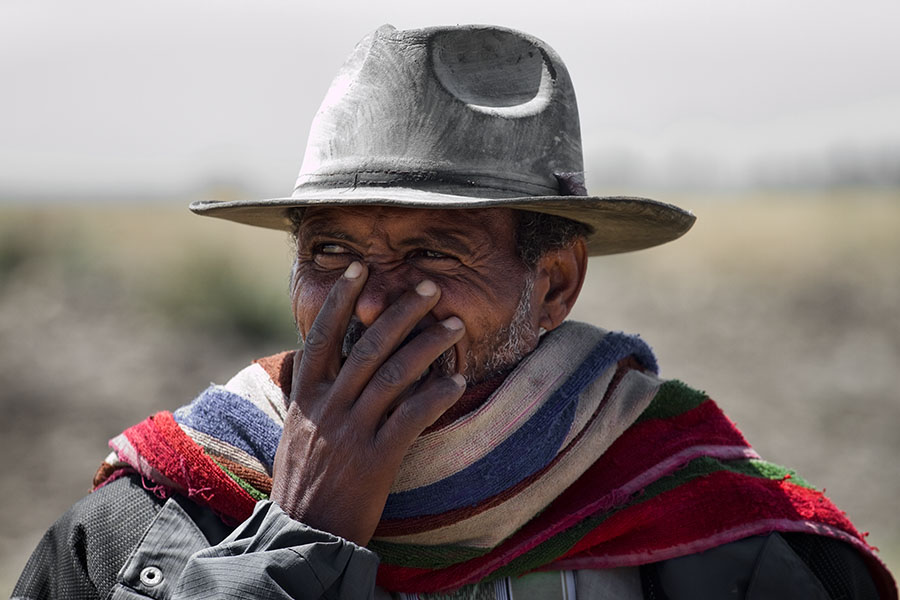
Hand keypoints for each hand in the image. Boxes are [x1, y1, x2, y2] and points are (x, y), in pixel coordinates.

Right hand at [270, 261, 466, 545]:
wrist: (304, 532)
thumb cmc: (303, 478)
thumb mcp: (297, 428)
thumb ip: (312, 391)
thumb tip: (316, 356)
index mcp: (307, 396)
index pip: (322, 336)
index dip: (341, 300)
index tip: (360, 268)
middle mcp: (328, 407)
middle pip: (367, 347)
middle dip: (401, 312)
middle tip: (429, 287)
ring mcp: (351, 432)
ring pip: (394, 376)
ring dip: (428, 346)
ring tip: (455, 326)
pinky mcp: (376, 459)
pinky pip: (411, 418)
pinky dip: (435, 396)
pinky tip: (456, 381)